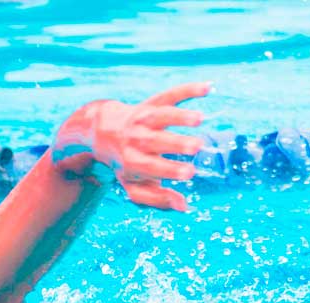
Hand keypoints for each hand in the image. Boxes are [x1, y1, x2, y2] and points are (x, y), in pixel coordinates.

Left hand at [53, 82, 209, 210]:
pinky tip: (208, 88)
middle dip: (176, 143)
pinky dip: (187, 90)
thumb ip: (157, 198)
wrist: (101, 131)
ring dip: (179, 116)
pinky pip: (168, 95)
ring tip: (199, 118)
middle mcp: (136, 139)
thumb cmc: (124, 164)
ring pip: (160, 116)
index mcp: (132, 161)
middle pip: (156, 141)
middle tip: (197, 147)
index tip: (190, 173)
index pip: (152, 166)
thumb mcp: (133, 184)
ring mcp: (143, 119)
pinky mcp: (151, 103)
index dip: (170, 170)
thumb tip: (184, 207)